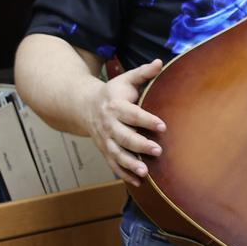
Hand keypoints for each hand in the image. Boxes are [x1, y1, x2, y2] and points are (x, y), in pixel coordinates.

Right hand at [94, 59, 166, 182]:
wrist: (84, 106)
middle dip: (140, 144)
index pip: (132, 114)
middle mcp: (109, 124)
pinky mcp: (104, 150)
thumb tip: (160, 62)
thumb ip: (143, 73)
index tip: (162, 126)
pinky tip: (138, 182)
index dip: (146, 119)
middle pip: (124, 136)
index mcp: (115, 106)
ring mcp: (105, 139)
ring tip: (145, 171)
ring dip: (130, 163)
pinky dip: (124, 174)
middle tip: (157, 150)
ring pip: (116, 153)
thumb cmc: (112, 93)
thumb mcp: (125, 80)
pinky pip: (113, 164)